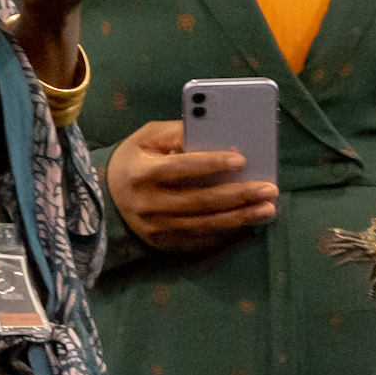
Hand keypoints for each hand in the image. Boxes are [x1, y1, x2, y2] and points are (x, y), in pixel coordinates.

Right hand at [106, 119, 277, 252]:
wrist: (106, 200)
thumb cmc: (134, 161)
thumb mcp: (146, 138)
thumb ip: (176, 131)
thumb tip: (212, 131)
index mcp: (144, 173)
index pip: (181, 168)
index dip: (211, 164)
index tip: (241, 159)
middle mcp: (150, 204)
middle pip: (200, 200)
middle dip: (238, 194)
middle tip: (269, 188)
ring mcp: (158, 228)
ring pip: (205, 224)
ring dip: (240, 217)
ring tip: (268, 208)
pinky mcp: (165, 243)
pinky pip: (200, 240)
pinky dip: (226, 232)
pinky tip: (248, 223)